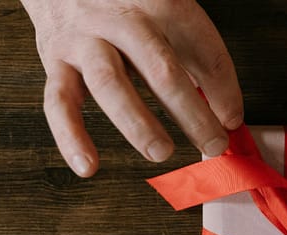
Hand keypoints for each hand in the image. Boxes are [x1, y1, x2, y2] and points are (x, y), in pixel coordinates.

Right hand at [20, 0, 242, 175]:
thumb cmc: (125, 5)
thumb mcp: (167, 14)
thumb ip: (198, 58)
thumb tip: (227, 114)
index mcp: (160, 2)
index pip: (201, 46)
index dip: (223, 87)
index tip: (232, 121)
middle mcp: (122, 18)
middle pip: (161, 68)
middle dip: (192, 113)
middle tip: (213, 144)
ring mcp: (86, 39)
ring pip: (110, 84)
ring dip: (138, 124)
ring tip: (162, 152)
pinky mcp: (54, 60)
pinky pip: (59, 102)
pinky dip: (71, 137)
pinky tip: (88, 166)